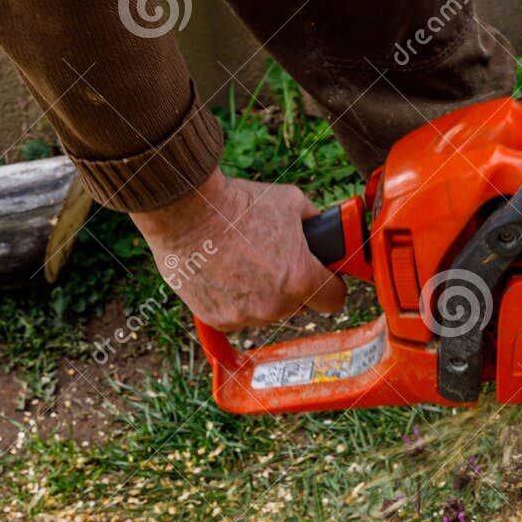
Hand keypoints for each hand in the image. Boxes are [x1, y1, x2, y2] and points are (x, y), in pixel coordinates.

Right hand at [131, 171, 346, 331]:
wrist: (187, 212)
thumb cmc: (239, 205)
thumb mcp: (291, 202)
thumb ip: (315, 220)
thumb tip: (325, 225)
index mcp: (301, 280)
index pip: (334, 300)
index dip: (332, 286)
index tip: (324, 277)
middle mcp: (276, 306)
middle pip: (299, 306)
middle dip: (294, 287)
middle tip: (277, 262)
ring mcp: (245, 316)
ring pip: (268, 313)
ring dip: (264, 296)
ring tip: (246, 263)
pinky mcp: (218, 320)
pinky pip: (239, 315)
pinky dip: (235, 300)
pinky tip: (226, 274)